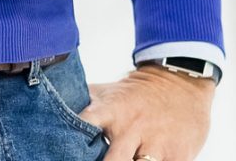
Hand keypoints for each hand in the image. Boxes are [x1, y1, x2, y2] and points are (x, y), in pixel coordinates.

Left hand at [76, 63, 215, 160]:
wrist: (182, 82)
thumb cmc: (140, 92)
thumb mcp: (111, 92)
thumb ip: (87, 102)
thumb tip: (53, 100)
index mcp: (112, 111)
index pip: (88, 121)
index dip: (77, 132)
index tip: (65, 148)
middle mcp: (131, 129)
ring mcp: (155, 145)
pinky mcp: (177, 157)